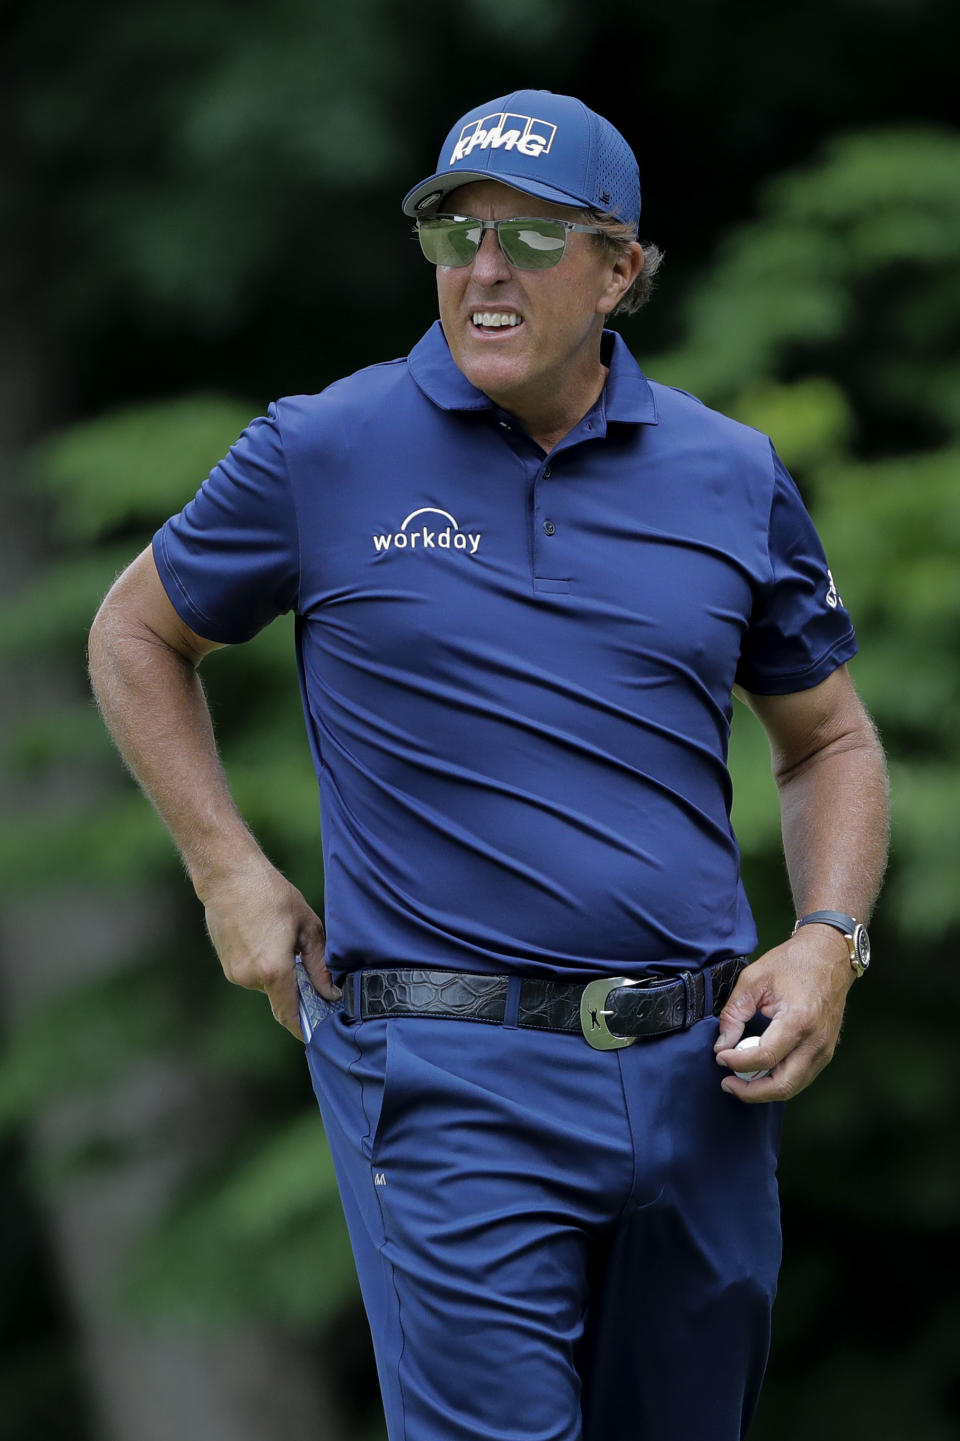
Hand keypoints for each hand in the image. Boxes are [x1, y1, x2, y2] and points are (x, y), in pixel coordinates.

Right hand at [201, 859, 339, 1039]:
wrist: (230, 877)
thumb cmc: (272, 895)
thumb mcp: (307, 927)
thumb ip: (319, 965)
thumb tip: (330, 991)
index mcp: (274, 970)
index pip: (290, 1013)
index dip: (304, 1027)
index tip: (317, 1035)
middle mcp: (250, 978)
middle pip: (280, 997)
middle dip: (296, 990)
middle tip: (311, 972)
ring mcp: (235, 973)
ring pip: (266, 985)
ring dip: (279, 974)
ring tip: (286, 943)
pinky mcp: (227, 965)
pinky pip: (252, 974)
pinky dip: (265, 966)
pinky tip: (269, 939)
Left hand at [713, 926, 854, 1102]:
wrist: (828, 956)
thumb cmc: (792, 963)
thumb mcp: (753, 979)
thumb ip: (734, 1014)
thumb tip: (722, 1045)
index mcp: (798, 1020)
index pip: (765, 1057)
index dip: (737, 1063)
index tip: (720, 1056)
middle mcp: (815, 1041)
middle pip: (782, 1085)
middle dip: (750, 1092)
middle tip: (728, 1083)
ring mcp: (824, 1049)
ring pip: (793, 1087)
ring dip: (763, 1090)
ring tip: (739, 1079)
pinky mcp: (825, 1051)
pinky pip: (800, 1078)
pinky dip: (778, 1080)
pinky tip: (759, 1071)